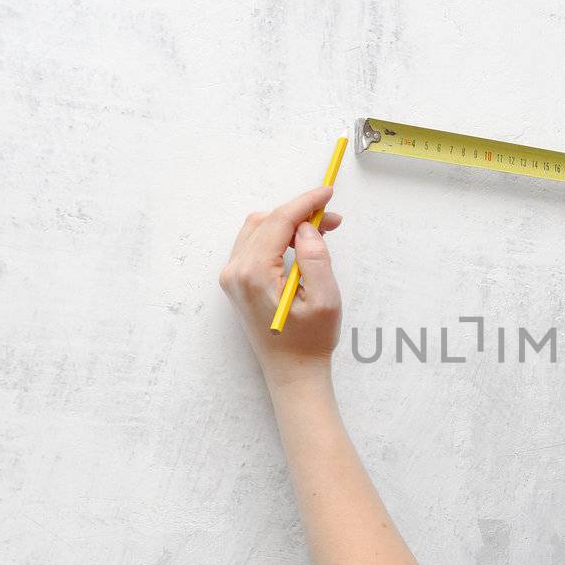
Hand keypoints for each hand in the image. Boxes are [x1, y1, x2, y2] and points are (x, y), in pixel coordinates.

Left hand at [219, 186, 345, 385]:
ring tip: (320, 232)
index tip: (328, 192)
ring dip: (288, 223)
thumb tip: (307, 227)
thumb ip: (316, 257)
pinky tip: (300, 243)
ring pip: (258, 229)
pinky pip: (254, 244)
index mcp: (254, 274)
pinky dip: (277, 236)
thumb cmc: (310, 341)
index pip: (279, 222)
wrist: (292, 372)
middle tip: (332, 220)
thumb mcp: (325, 299)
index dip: (305, 202)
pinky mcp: (236, 282)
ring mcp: (232, 277)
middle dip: (299, 213)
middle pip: (266, 221)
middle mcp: (235, 272)